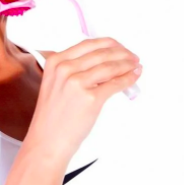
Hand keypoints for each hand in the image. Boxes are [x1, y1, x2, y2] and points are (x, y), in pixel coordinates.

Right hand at [29, 37, 141, 156]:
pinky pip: (115, 84)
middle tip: (132, 56)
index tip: (119, 46)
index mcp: (55, 62)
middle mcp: (65, 69)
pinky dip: (128, 79)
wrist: (47, 140)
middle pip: (101, 53)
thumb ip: (72, 69)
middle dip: (122, 53)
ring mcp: (77, 83)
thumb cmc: (52, 117)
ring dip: (127, 64)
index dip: (108, 44)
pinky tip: (134, 77)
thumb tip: (103, 61)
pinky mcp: (91, 98)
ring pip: (110, 66)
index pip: (88, 44)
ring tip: (136, 65)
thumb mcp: (55, 84)